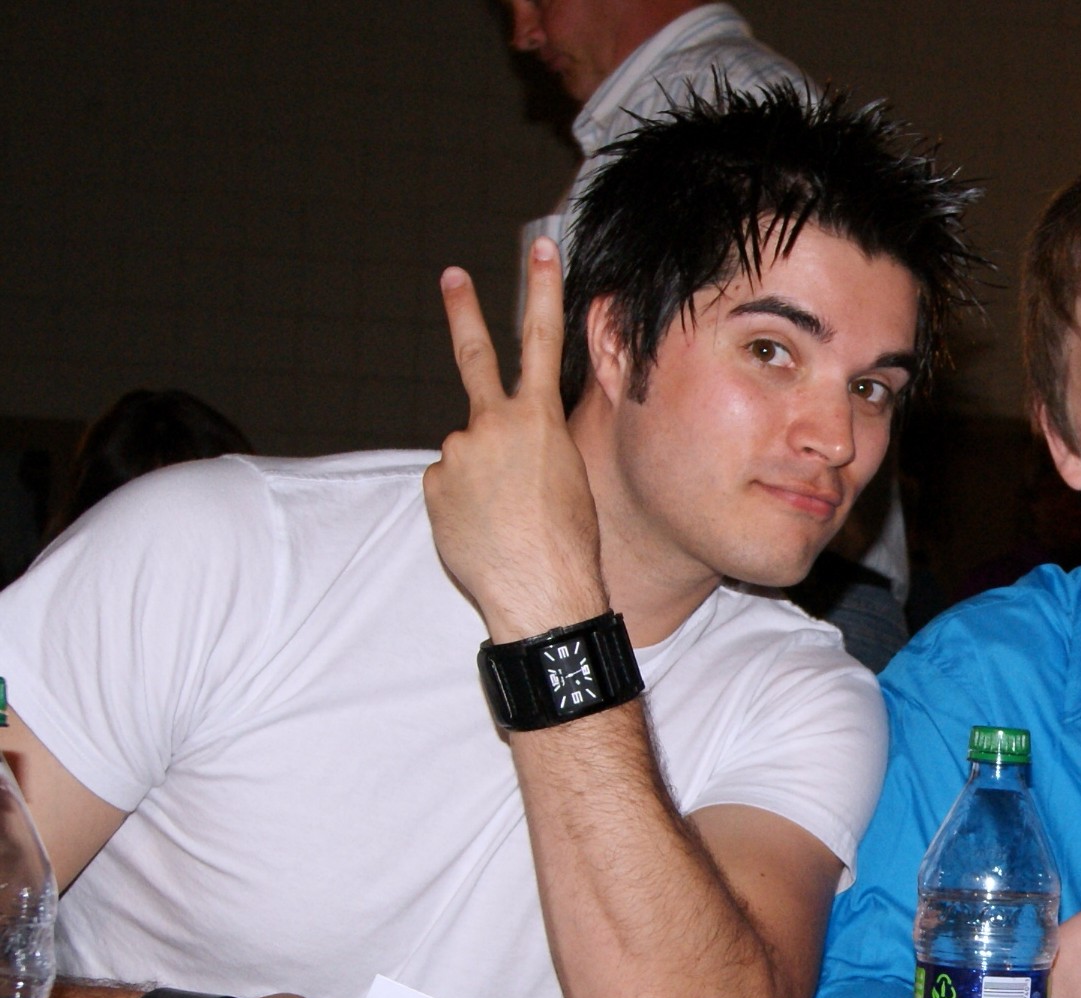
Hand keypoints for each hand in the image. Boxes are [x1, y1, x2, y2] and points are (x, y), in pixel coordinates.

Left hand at [422, 238, 608, 642]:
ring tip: (506, 518)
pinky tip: (485, 530)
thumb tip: (499, 451)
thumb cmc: (571, 543)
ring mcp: (458, 452)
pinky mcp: (434, 483)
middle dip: (463, 311)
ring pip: (466, 454)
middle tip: (451, 276)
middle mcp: (493, 424)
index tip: (540, 249)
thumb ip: (535, 448)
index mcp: (540, 420)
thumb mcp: (572, 479)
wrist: (541, 590)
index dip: (541, 290)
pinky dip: (464, 504)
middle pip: (474, 355)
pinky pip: (449, 486)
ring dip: (481, 478)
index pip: (540, 340)